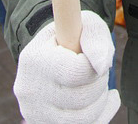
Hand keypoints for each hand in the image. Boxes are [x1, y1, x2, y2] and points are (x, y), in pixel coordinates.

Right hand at [14, 9, 119, 123]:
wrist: (47, 60)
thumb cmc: (69, 38)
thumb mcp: (81, 25)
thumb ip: (94, 36)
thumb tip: (102, 65)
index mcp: (34, 59)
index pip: (75, 72)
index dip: (95, 66)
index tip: (95, 57)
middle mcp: (30, 90)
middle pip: (81, 98)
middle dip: (100, 83)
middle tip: (99, 71)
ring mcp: (36, 113)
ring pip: (83, 118)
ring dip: (101, 100)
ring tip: (99, 85)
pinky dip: (102, 114)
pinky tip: (107, 100)